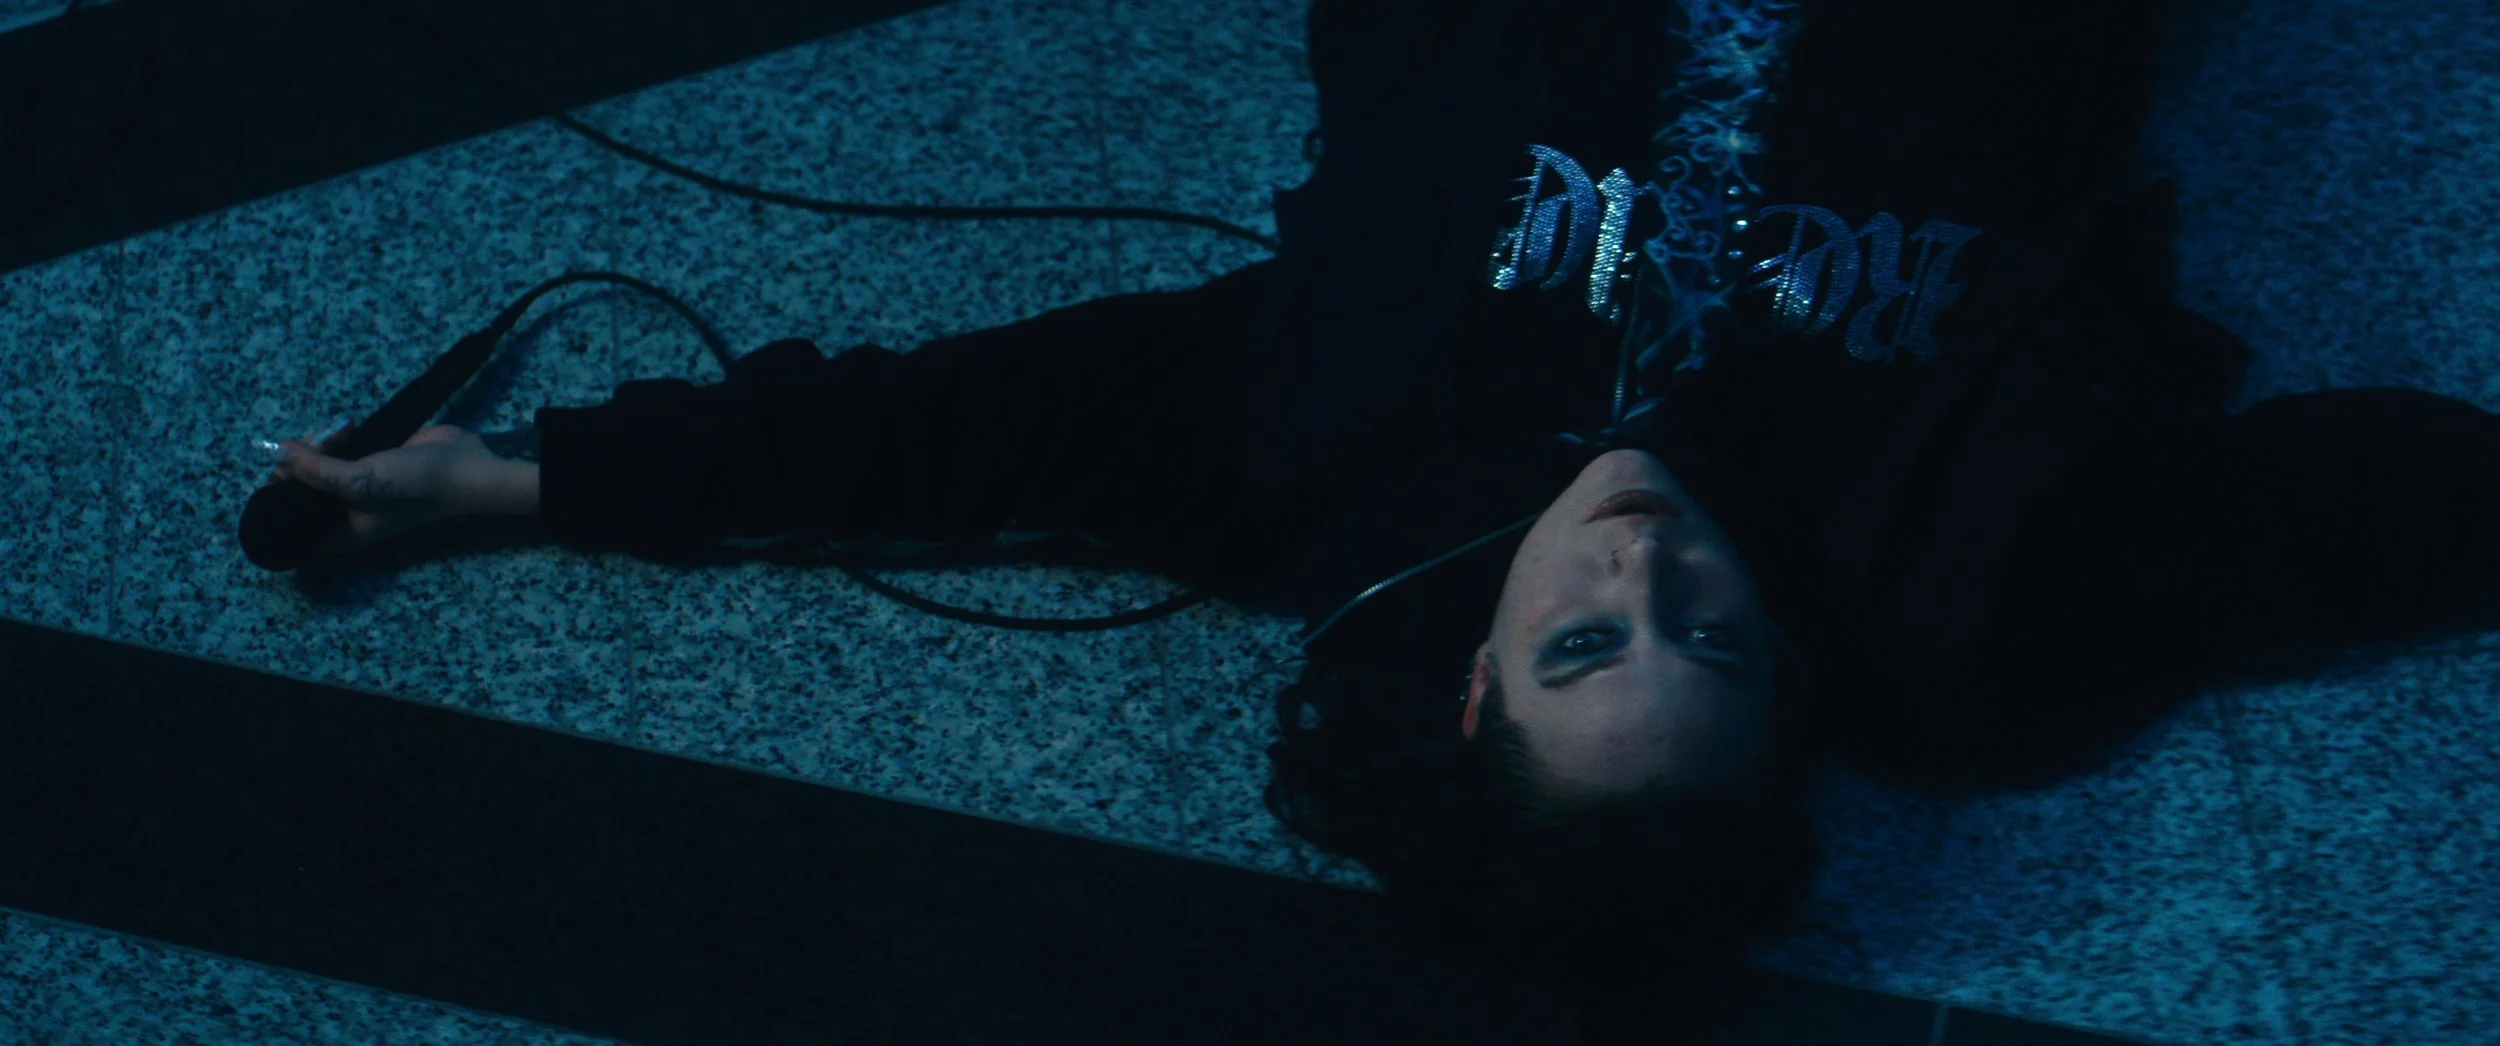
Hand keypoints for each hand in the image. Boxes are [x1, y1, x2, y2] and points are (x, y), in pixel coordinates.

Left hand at [264, 424, 515, 554]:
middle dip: (300, 461)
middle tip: (319, 443)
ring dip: (319, 443)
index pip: (290, 519)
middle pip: (297, 487)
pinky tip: (348, 426)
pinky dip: (335, 437)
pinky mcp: (367, 463)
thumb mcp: (361, 481)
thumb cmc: (414, 486)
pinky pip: (334, 451)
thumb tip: (275, 451)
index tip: (284, 467)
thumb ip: (315, 470)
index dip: (279, 493)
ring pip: (314, 464)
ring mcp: (354, 487)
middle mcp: (341, 514)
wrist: (465, 465)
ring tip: (340, 431)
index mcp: (338, 534)